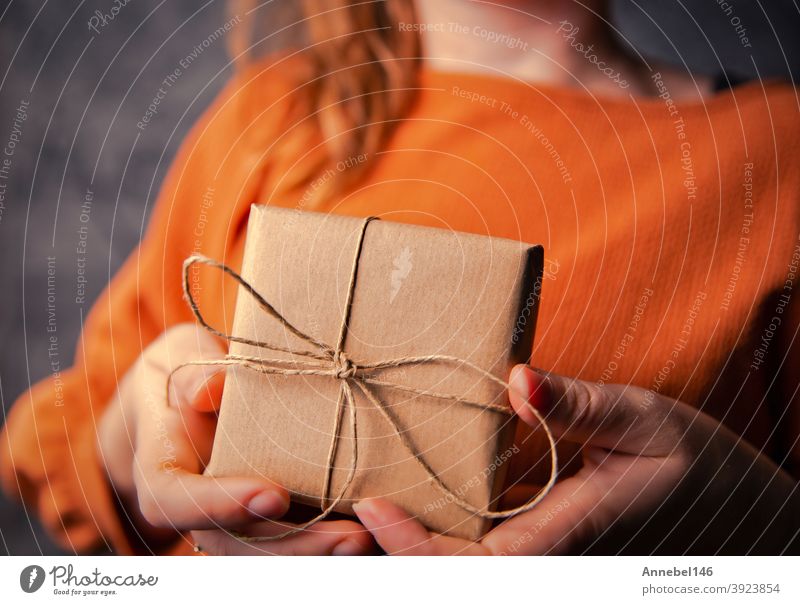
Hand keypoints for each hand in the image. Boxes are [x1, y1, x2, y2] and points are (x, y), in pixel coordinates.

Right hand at [97, 323, 373, 554]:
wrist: (183, 400)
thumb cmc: (183, 370)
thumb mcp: (181, 356)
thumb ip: (194, 371)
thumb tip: (211, 389)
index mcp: (163, 469)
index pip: (176, 499)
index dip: (223, 504)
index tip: (275, 494)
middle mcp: (193, 506)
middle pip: (232, 542)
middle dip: (293, 544)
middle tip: (350, 536)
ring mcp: (227, 518)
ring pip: (264, 552)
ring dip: (317, 552)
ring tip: (369, 540)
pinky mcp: (260, 519)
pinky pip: (289, 540)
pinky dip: (325, 542)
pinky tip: (373, 536)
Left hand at [353, 365, 799, 554]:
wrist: (716, 499)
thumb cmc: (685, 458)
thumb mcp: (638, 419)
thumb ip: (579, 407)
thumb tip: (517, 380)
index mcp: (573, 538)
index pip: (484, 564)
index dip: (422, 546)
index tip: (375, 505)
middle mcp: (552, 557)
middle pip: (462, 572)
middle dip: (402, 551)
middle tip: (350, 506)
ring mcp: (545, 555)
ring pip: (469, 563)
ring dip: (416, 540)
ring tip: (366, 500)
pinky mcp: (541, 542)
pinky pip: (483, 545)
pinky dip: (443, 527)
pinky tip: (415, 493)